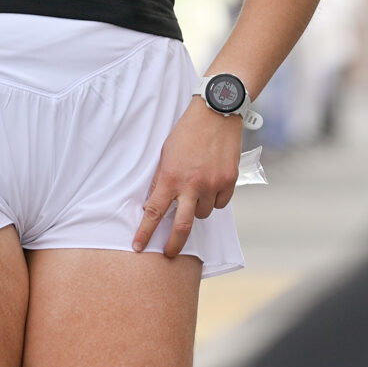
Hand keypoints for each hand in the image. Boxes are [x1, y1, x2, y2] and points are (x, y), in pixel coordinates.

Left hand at [132, 96, 242, 258]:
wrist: (216, 112)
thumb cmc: (187, 131)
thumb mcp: (166, 154)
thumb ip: (163, 179)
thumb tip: (157, 203)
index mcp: (170, 177)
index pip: (154, 212)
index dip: (145, 232)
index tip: (138, 247)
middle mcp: (192, 185)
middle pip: (182, 227)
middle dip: (173, 245)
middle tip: (168, 254)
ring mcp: (212, 184)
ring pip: (204, 214)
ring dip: (199, 209)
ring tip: (197, 189)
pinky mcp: (229, 181)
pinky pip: (221, 203)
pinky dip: (216, 199)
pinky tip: (212, 185)